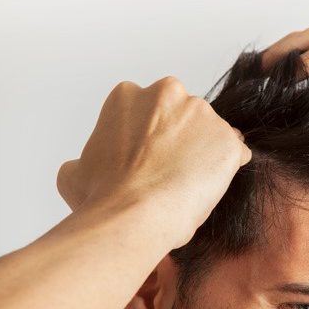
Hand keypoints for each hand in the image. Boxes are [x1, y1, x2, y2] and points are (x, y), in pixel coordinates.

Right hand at [56, 76, 251, 245]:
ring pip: (209, 133)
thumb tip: (82, 166)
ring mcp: (202, 115)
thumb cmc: (102, 196)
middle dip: (178, 139)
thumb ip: (85, 157)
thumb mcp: (74, 172)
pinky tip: (209, 188)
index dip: (148, 138)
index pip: (148, 111)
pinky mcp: (228, 140)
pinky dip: (226, 169)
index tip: (146, 159)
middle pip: (182, 115)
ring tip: (187, 186)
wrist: (133, 215)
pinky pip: (234, 153)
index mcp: (128, 95)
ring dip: (203, 153)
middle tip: (167, 172)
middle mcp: (168, 93)